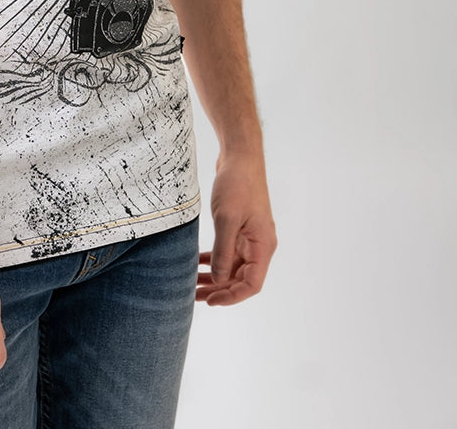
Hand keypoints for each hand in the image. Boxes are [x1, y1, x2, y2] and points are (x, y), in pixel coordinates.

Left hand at [197, 152, 276, 305]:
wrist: (240, 156)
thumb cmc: (237, 185)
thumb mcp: (227, 219)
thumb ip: (224, 252)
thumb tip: (219, 280)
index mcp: (263, 246)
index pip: (252, 284)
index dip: (232, 297)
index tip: (210, 301)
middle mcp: (260, 244)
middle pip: (242, 278)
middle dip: (220, 289)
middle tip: (195, 296)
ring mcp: (250, 236)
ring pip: (233, 266)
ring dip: (215, 277)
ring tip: (193, 284)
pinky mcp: (240, 227)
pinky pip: (228, 251)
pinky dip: (214, 259)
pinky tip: (197, 262)